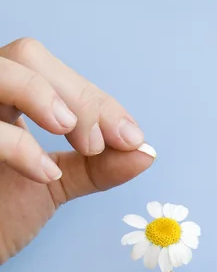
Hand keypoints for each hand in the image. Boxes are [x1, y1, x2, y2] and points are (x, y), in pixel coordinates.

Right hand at [0, 37, 155, 263]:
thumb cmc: (2, 215)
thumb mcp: (57, 184)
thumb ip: (98, 166)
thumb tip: (146, 152)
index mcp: (10, 100)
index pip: (55, 73)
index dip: (95, 100)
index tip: (129, 137)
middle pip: (28, 55)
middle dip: (77, 95)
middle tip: (100, 143)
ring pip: (0, 71)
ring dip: (43, 96)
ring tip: (80, 142)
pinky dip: (20, 146)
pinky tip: (46, 175)